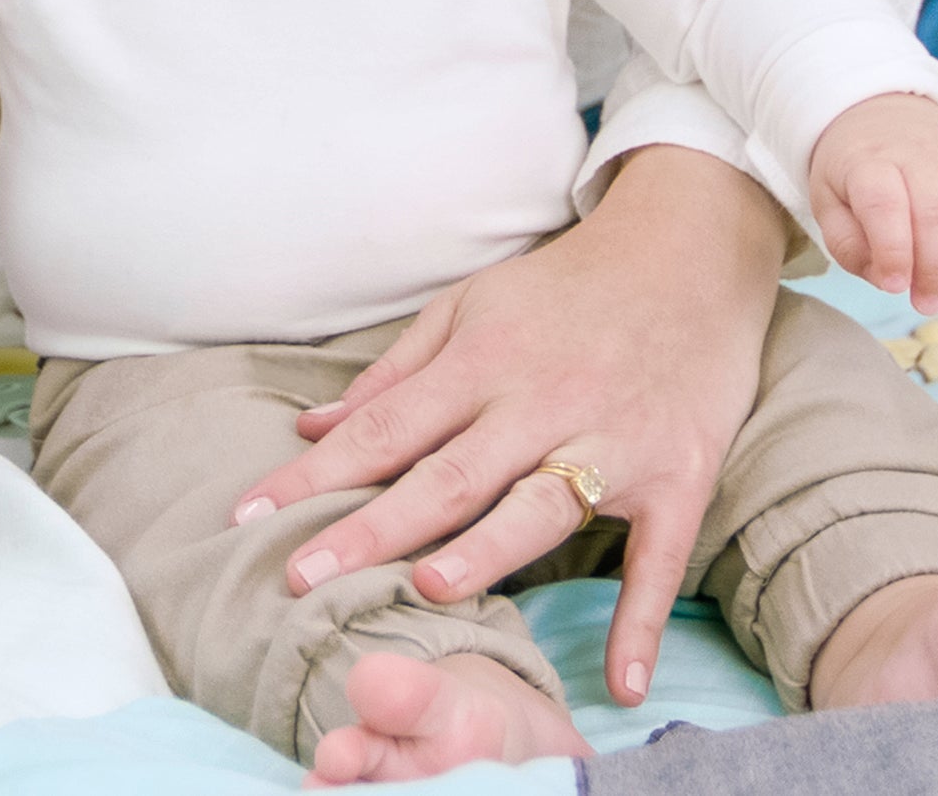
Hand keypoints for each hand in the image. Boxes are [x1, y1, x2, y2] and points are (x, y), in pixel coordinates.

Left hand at [227, 147, 787, 706]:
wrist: (688, 257)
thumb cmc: (564, 289)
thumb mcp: (472, 307)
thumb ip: (394, 374)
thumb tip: (311, 427)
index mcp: (483, 359)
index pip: (384, 428)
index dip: (315, 475)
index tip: (250, 515)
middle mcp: (540, 401)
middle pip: (446, 475)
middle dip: (371, 528)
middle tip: (301, 577)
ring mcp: (612, 441)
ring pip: (538, 507)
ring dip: (486, 552)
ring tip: (430, 592)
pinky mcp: (679, 474)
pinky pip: (659, 555)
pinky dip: (643, 617)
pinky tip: (619, 682)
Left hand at [809, 92, 937, 313]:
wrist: (882, 119)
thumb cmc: (855, 172)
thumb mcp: (828, 201)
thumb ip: (848, 244)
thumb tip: (887, 280)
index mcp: (868, 160)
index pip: (883, 203)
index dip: (892, 250)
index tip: (895, 286)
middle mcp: (917, 152)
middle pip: (935, 208)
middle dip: (935, 266)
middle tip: (928, 303)